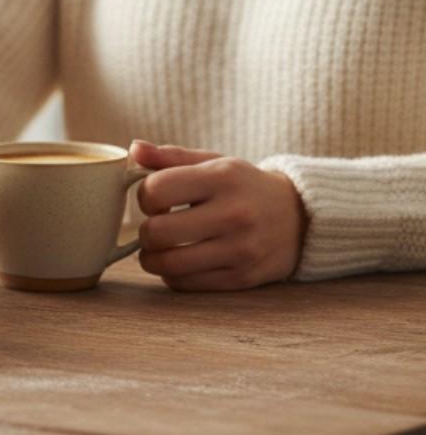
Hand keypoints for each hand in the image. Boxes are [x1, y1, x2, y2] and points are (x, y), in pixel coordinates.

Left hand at [130, 140, 308, 291]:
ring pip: (169, 265)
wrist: (300, 218)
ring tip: (159, 248)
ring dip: (152, 259)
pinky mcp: (241, 278)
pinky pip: (186, 284)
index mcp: (222, 178)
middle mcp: (233, 214)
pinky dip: (172, 275)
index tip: (156, 200)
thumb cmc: (244, 186)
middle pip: (158, 232)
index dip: (145, 197)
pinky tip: (180, 261)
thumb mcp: (214, 162)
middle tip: (154, 227)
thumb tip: (134, 149)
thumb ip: (171, 157)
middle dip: (145, 232)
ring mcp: (239, 250)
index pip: (157, 190)